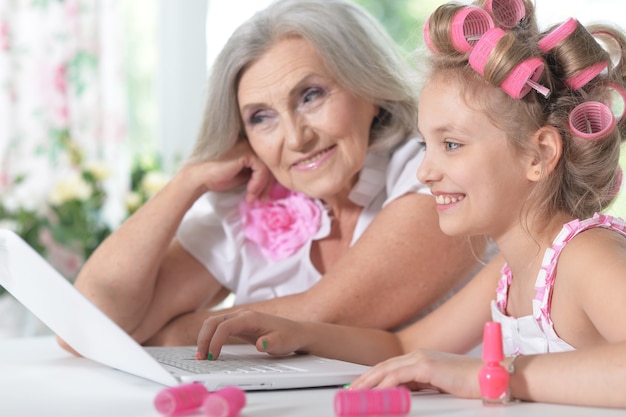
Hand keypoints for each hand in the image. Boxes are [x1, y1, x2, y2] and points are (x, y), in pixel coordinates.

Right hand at [186, 140, 274, 202]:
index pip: (265, 162)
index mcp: (247, 147)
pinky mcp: (246, 152)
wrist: (199, 177)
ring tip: (252, 197)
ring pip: (267, 167)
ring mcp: (247, 146)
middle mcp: (248, 144)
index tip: (260, 196)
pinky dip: (258, 183)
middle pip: (268, 164)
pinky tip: (250, 191)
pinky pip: (261, 169)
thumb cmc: (216, 177)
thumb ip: (254, 174)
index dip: (265, 181)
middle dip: (267, 185)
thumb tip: (270, 182)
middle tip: (263, 199)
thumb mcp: (241, 175)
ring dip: (262, 186)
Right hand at [195, 310, 307, 359]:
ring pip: (213, 323)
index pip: (225, 326)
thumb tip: (261, 344)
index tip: (213, 357)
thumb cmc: (289, 337)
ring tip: (201, 356)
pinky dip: (210, 337)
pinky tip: (208, 350)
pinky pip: (218, 328)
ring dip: (204, 338)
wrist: (296, 332)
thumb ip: (272, 343)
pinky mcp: (238, 326)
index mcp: (250, 318)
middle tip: (201, 357)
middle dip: (204, 339)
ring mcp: (239, 319)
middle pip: (213, 321)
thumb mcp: (283, 343)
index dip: (215, 341)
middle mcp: (242, 315)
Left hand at [348, 349, 482, 398]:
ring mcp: (421, 359)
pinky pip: (400, 375)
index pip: (389, 367)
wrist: (489, 378)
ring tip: (356, 393)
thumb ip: (419, 387)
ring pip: (387, 369)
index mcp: (420, 359)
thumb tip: (402, 395)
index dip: (372, 377)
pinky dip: (386, 384)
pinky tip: (377, 393)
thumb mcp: (437, 386)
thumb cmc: (468, 383)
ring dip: (369, 382)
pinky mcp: (427, 366)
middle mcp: (418, 356)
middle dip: (365, 379)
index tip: (360, 388)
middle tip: (350, 391)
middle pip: (383, 366)